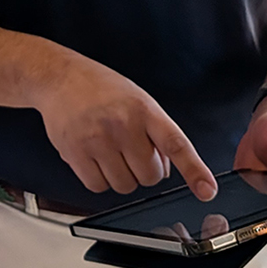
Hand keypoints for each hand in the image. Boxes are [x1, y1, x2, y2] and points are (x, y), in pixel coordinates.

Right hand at [33, 53, 217, 200]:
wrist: (59, 77)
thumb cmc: (100, 88)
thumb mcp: (137, 99)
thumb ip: (155, 131)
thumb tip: (168, 166)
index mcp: (144, 109)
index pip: (176, 145)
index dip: (194, 171)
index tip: (207, 190)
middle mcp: (123, 124)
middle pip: (150, 176)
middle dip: (145, 170)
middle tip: (132, 151)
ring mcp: (98, 140)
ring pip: (125, 186)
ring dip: (121, 176)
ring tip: (110, 151)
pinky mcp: (75, 153)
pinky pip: (98, 187)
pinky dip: (99, 180)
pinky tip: (94, 158)